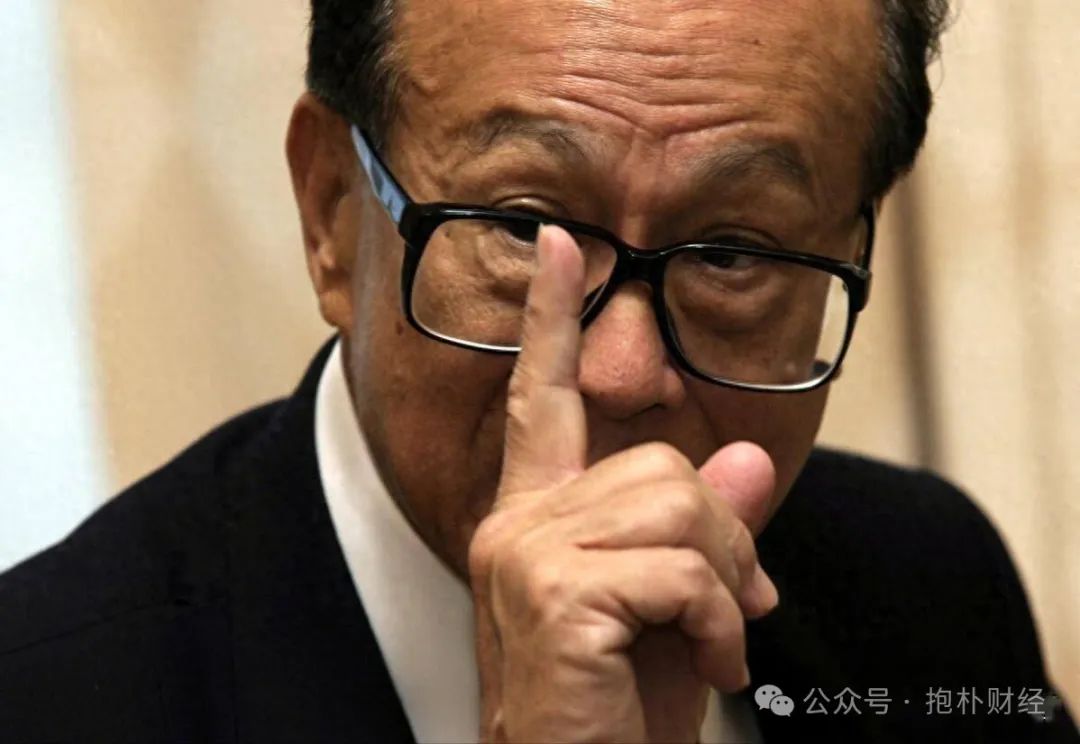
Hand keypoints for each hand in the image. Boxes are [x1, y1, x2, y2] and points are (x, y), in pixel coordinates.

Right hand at [468, 225, 779, 742]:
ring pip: (677, 505)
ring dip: (725, 582)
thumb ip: (701, 526)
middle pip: (658, 463)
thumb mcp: (675, 602)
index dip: (553, 319)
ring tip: (715, 641)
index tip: (564, 246)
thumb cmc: (619, 704)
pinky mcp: (555, 595)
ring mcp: (527, 556)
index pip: (541, 398)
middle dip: (722, 537)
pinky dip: (719, 624)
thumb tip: (750, 462)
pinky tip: (708, 667)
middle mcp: (516, 525)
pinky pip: (682, 570)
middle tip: (733, 607)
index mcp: (535, 516)